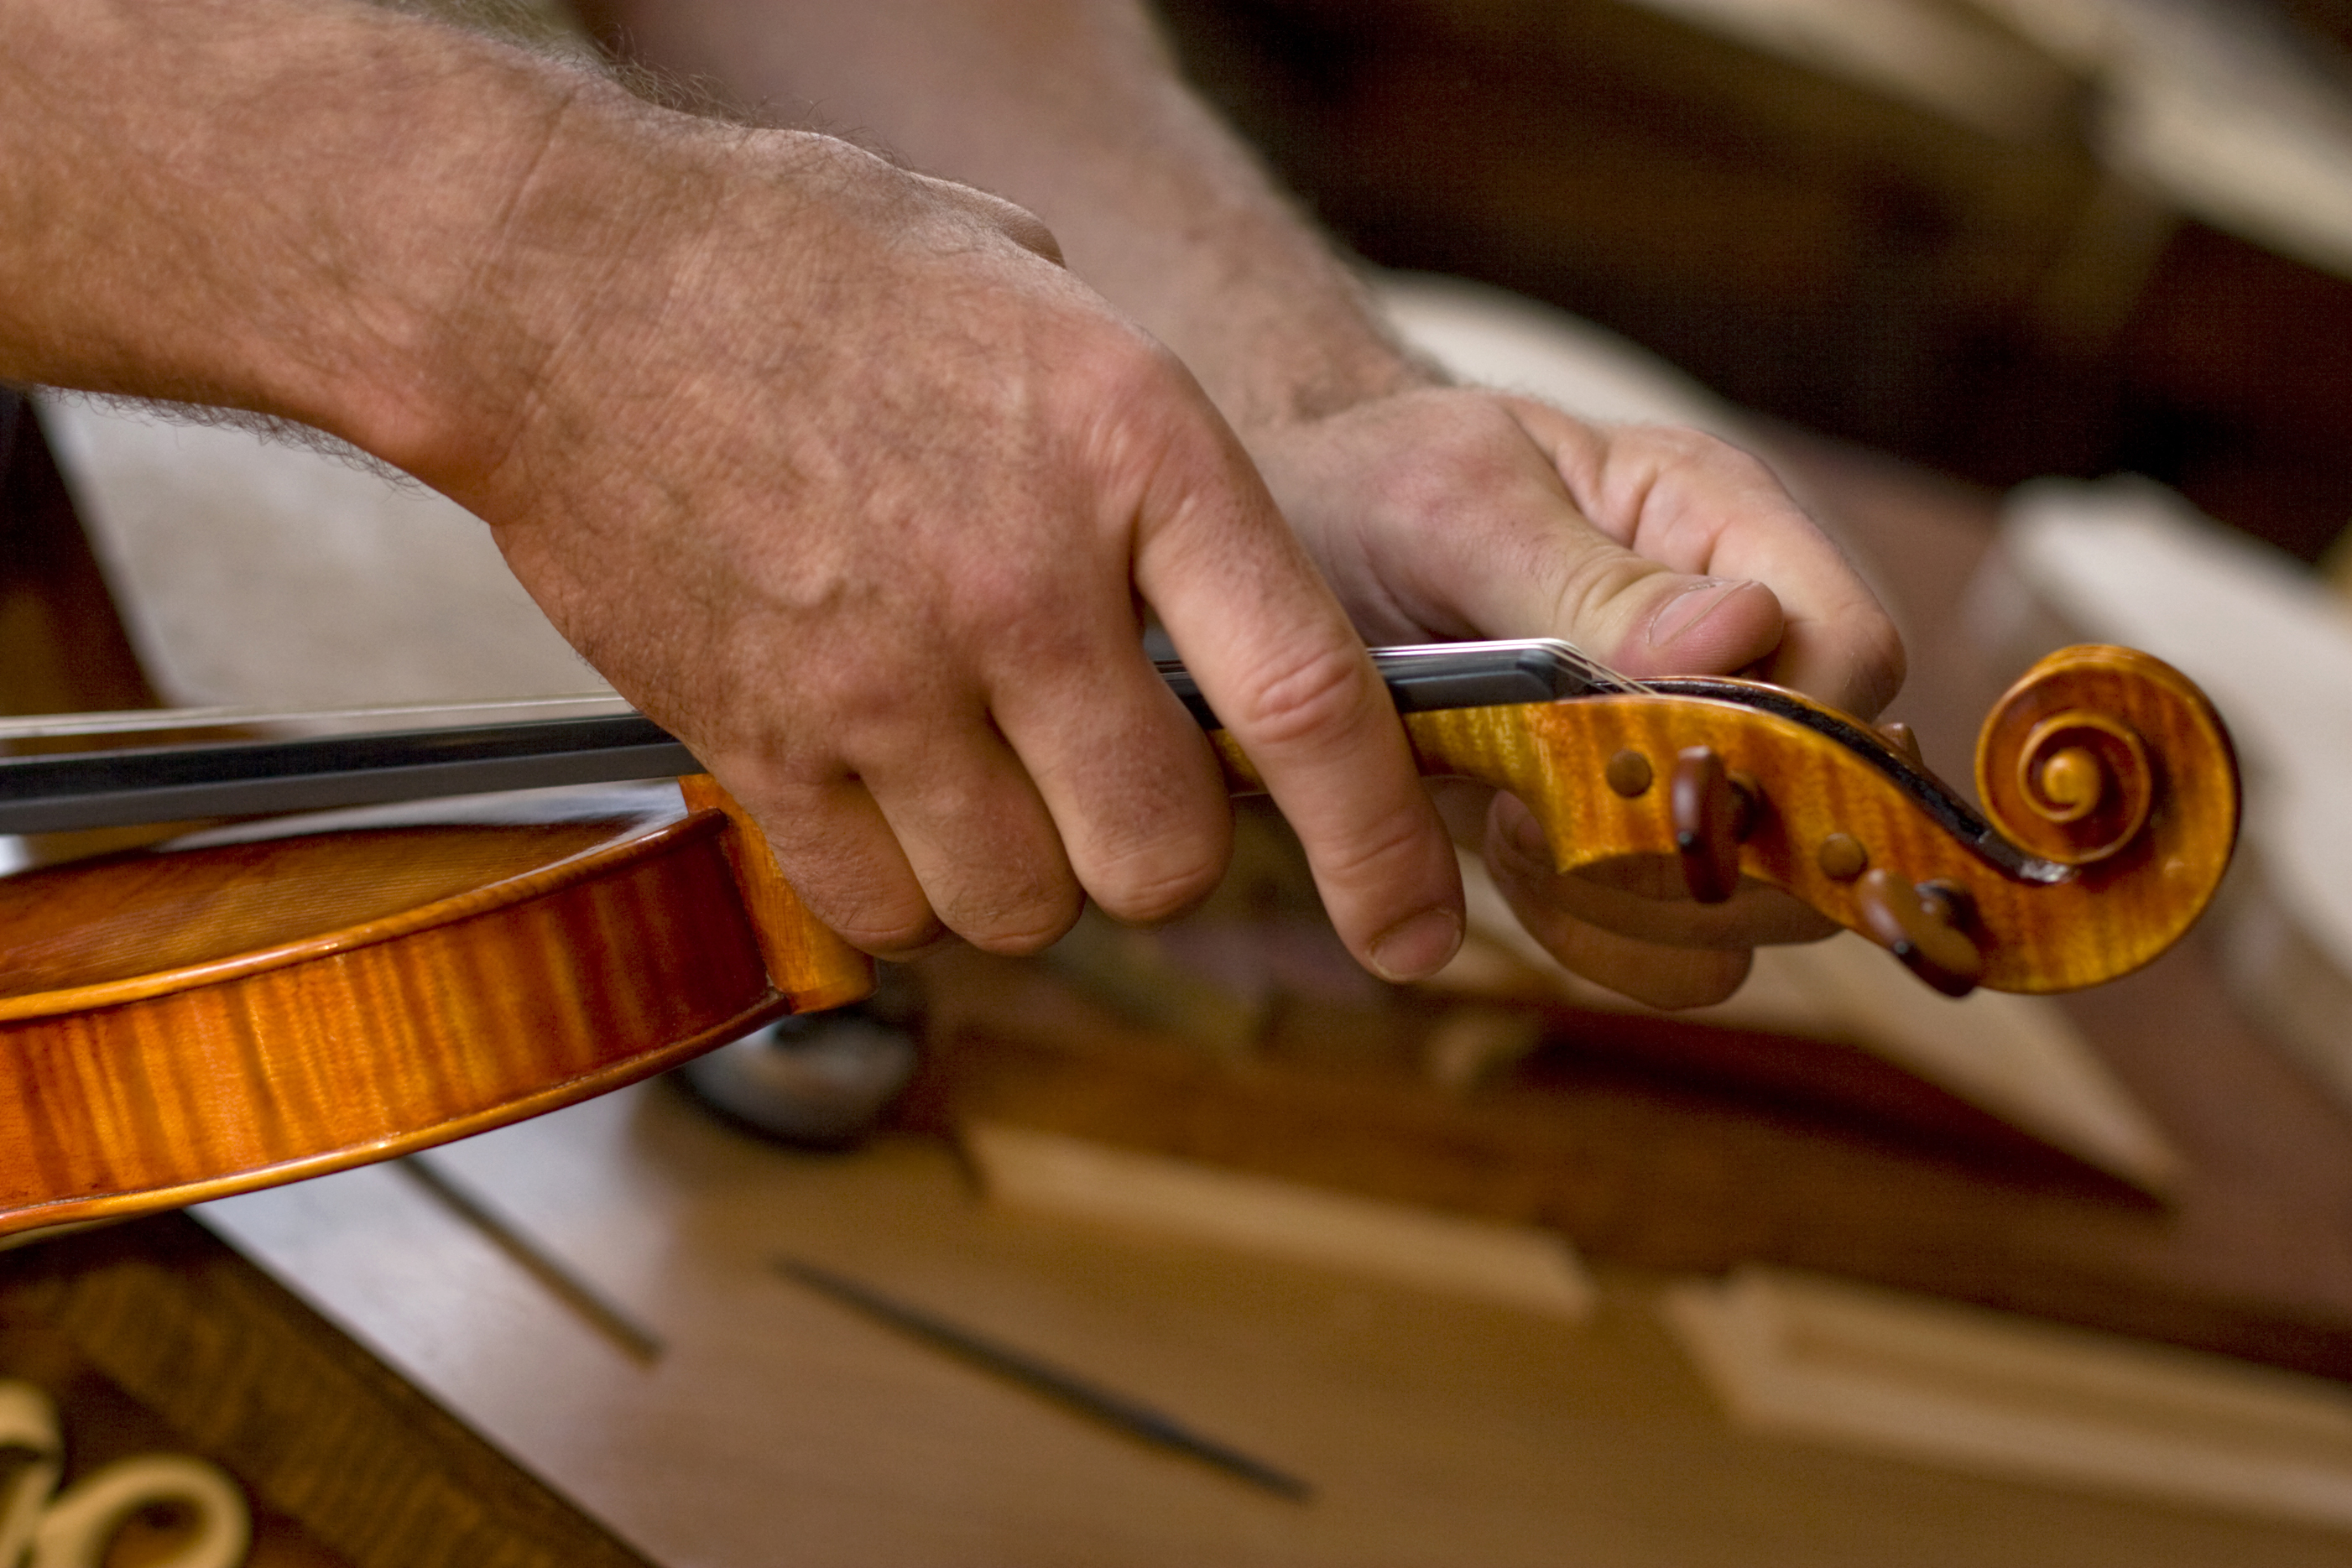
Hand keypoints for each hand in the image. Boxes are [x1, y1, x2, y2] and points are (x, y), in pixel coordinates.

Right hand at [446, 129, 1464, 977]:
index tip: (1419, 932)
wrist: (557, 284)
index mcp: (1129, 452)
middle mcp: (1020, 586)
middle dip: (1163, 853)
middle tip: (1120, 790)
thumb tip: (1202, 590)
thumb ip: (1143, 454)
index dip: (1383, 848)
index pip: (1305, 700)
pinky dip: (908, 892)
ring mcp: (881, 681)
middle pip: (1165, 857)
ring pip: (1026, 908)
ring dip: (1029, 874)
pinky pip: (886, 912)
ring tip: (980, 775)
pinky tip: (887, 796)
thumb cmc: (802, 267)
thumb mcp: (1035, 295)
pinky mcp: (759, 744)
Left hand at [1250, 385, 1905, 1006]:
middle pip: (1827, 804)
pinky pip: (1657, 940)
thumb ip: (1589, 580)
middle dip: (1709, 847)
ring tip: (1519, 826)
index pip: (1849, 655)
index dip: (1784, 732)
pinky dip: (1585, 926)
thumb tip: (1743, 630)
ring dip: (1640, 904)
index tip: (1652, 760)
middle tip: (1565, 820)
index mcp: (1723, 529)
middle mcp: (1731, 650)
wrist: (1281, 547)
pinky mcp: (1612, 835)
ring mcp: (1678, 752)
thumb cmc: (1371, 489)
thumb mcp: (1456, 506)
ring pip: (1754, 899)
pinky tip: (1502, 848)